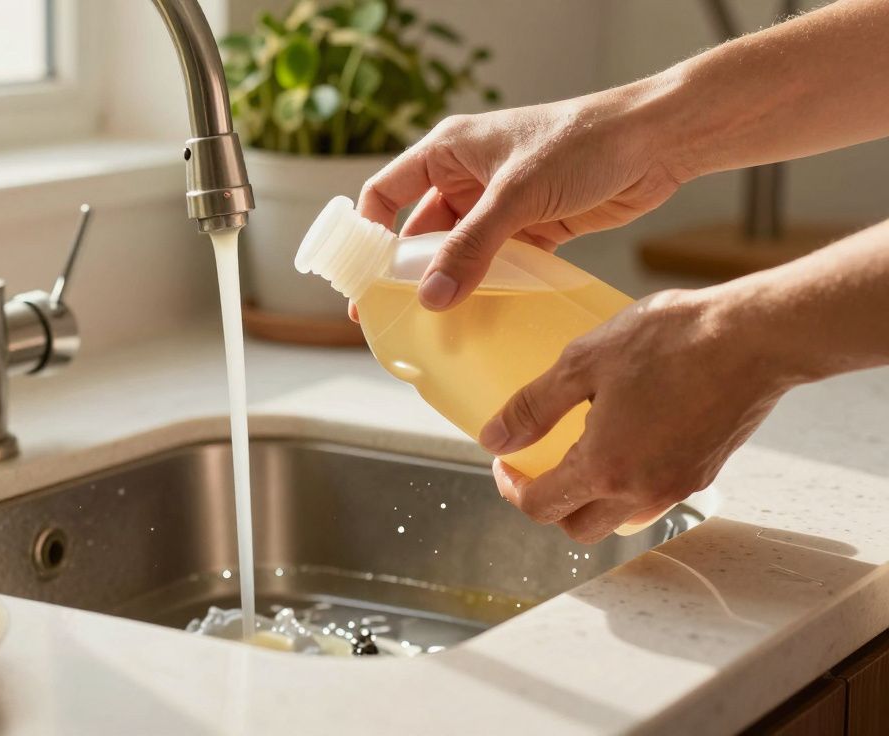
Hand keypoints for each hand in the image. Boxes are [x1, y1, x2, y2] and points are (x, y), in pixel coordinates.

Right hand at [356, 89, 685, 310]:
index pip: (386, 193)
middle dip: (408, 273)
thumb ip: (470, 249)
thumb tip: (431, 298)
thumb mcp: (516, 196)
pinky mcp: (533, 228)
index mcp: (448, 151)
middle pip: (420, 232)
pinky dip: (488, 288)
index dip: (368, 234)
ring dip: (450, 285)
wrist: (656, 142)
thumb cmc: (582, 143)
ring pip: (459, 253)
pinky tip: (479, 317)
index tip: (360, 279)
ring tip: (435, 327)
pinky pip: (497, 264)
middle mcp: (467, 177)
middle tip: (392, 317)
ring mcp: (500, 205)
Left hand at [478, 288, 791, 542]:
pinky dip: (628, 484)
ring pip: (619, 518)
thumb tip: (496, 437)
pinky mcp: (704, 471)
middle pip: (578, 528)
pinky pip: (653, 497)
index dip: (510, 486)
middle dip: (549, 503)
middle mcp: (643, 491)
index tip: (505, 460)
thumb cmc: (672, 341)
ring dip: (591, 499)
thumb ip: (533, 406)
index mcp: (605, 468)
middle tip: (536, 463)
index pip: (541, 506)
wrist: (755, 336)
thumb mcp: (582, 362)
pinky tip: (626, 439)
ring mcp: (678, 486)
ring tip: (580, 451)